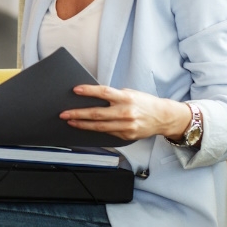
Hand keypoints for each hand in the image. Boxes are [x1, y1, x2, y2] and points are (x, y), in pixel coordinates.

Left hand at [59, 85, 191, 141]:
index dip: (89, 91)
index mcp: (126, 98)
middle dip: (78, 114)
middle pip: (97, 113)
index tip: (75, 90)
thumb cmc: (144, 103)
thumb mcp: (130, 94)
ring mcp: (126, 126)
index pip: (104, 92)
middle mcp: (126, 112)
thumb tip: (93, 96)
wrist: (163, 117)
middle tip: (64, 113)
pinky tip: (85, 128)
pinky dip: (95, 130)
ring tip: (70, 121)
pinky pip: (107, 133)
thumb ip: (114, 96)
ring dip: (82, 124)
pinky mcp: (126, 136)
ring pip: (99, 127)